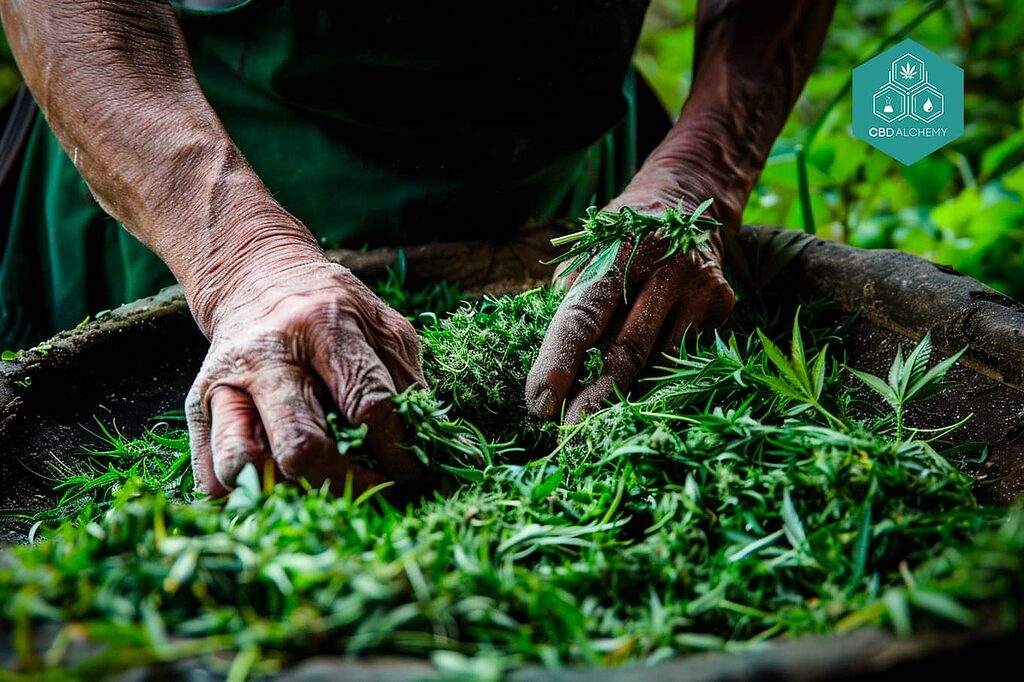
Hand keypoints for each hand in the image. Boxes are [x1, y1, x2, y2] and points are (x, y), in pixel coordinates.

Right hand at [184, 255, 425, 498]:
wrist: (254, 277)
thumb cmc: (331, 308)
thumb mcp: (383, 327)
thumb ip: (409, 383)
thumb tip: (441, 445)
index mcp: (322, 326)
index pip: (368, 406)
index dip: (400, 450)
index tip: (416, 470)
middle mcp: (267, 356)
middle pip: (302, 446)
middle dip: (348, 480)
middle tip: (375, 486)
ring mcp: (225, 385)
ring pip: (245, 465)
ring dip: (290, 490)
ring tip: (324, 485)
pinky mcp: (198, 409)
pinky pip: (214, 477)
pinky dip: (248, 496)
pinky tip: (284, 486)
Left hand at [526, 173, 734, 423]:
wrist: (687, 201)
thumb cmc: (620, 240)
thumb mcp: (585, 253)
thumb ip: (571, 300)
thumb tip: (553, 366)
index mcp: (618, 250)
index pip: (584, 315)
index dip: (560, 361)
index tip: (541, 401)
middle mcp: (663, 268)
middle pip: (627, 349)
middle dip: (595, 398)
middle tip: (570, 432)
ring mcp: (698, 288)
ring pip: (659, 362)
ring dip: (626, 396)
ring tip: (598, 420)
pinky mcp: (721, 305)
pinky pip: (683, 356)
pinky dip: (655, 379)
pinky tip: (636, 392)